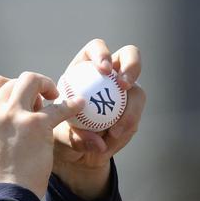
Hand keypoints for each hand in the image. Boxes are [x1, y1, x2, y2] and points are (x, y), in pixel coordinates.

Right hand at [0, 72, 83, 199]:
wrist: (6, 195)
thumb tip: (4, 104)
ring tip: (55, 96)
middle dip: (29, 87)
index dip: (12, 87)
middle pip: (14, 81)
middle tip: (41, 98)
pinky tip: (78, 105)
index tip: (22, 98)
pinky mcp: (35, 124)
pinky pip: (58, 107)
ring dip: (46, 85)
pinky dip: (70, 105)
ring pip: (32, 81)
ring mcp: (12, 114)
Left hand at [51, 40, 145, 198]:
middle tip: (124, 86)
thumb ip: (77, 137)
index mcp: (85, 68)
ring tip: (114, 133)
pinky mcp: (132, 110)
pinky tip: (112, 142)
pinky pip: (135, 118)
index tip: (104, 70)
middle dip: (132, 67)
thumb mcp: (61, 136)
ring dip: (131, 112)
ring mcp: (123, 92)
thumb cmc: (62, 135)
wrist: (75, 152)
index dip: (103, 53)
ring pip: (138, 92)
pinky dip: (125, 131)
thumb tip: (98, 142)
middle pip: (129, 56)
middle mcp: (108, 76)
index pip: (96, 48)